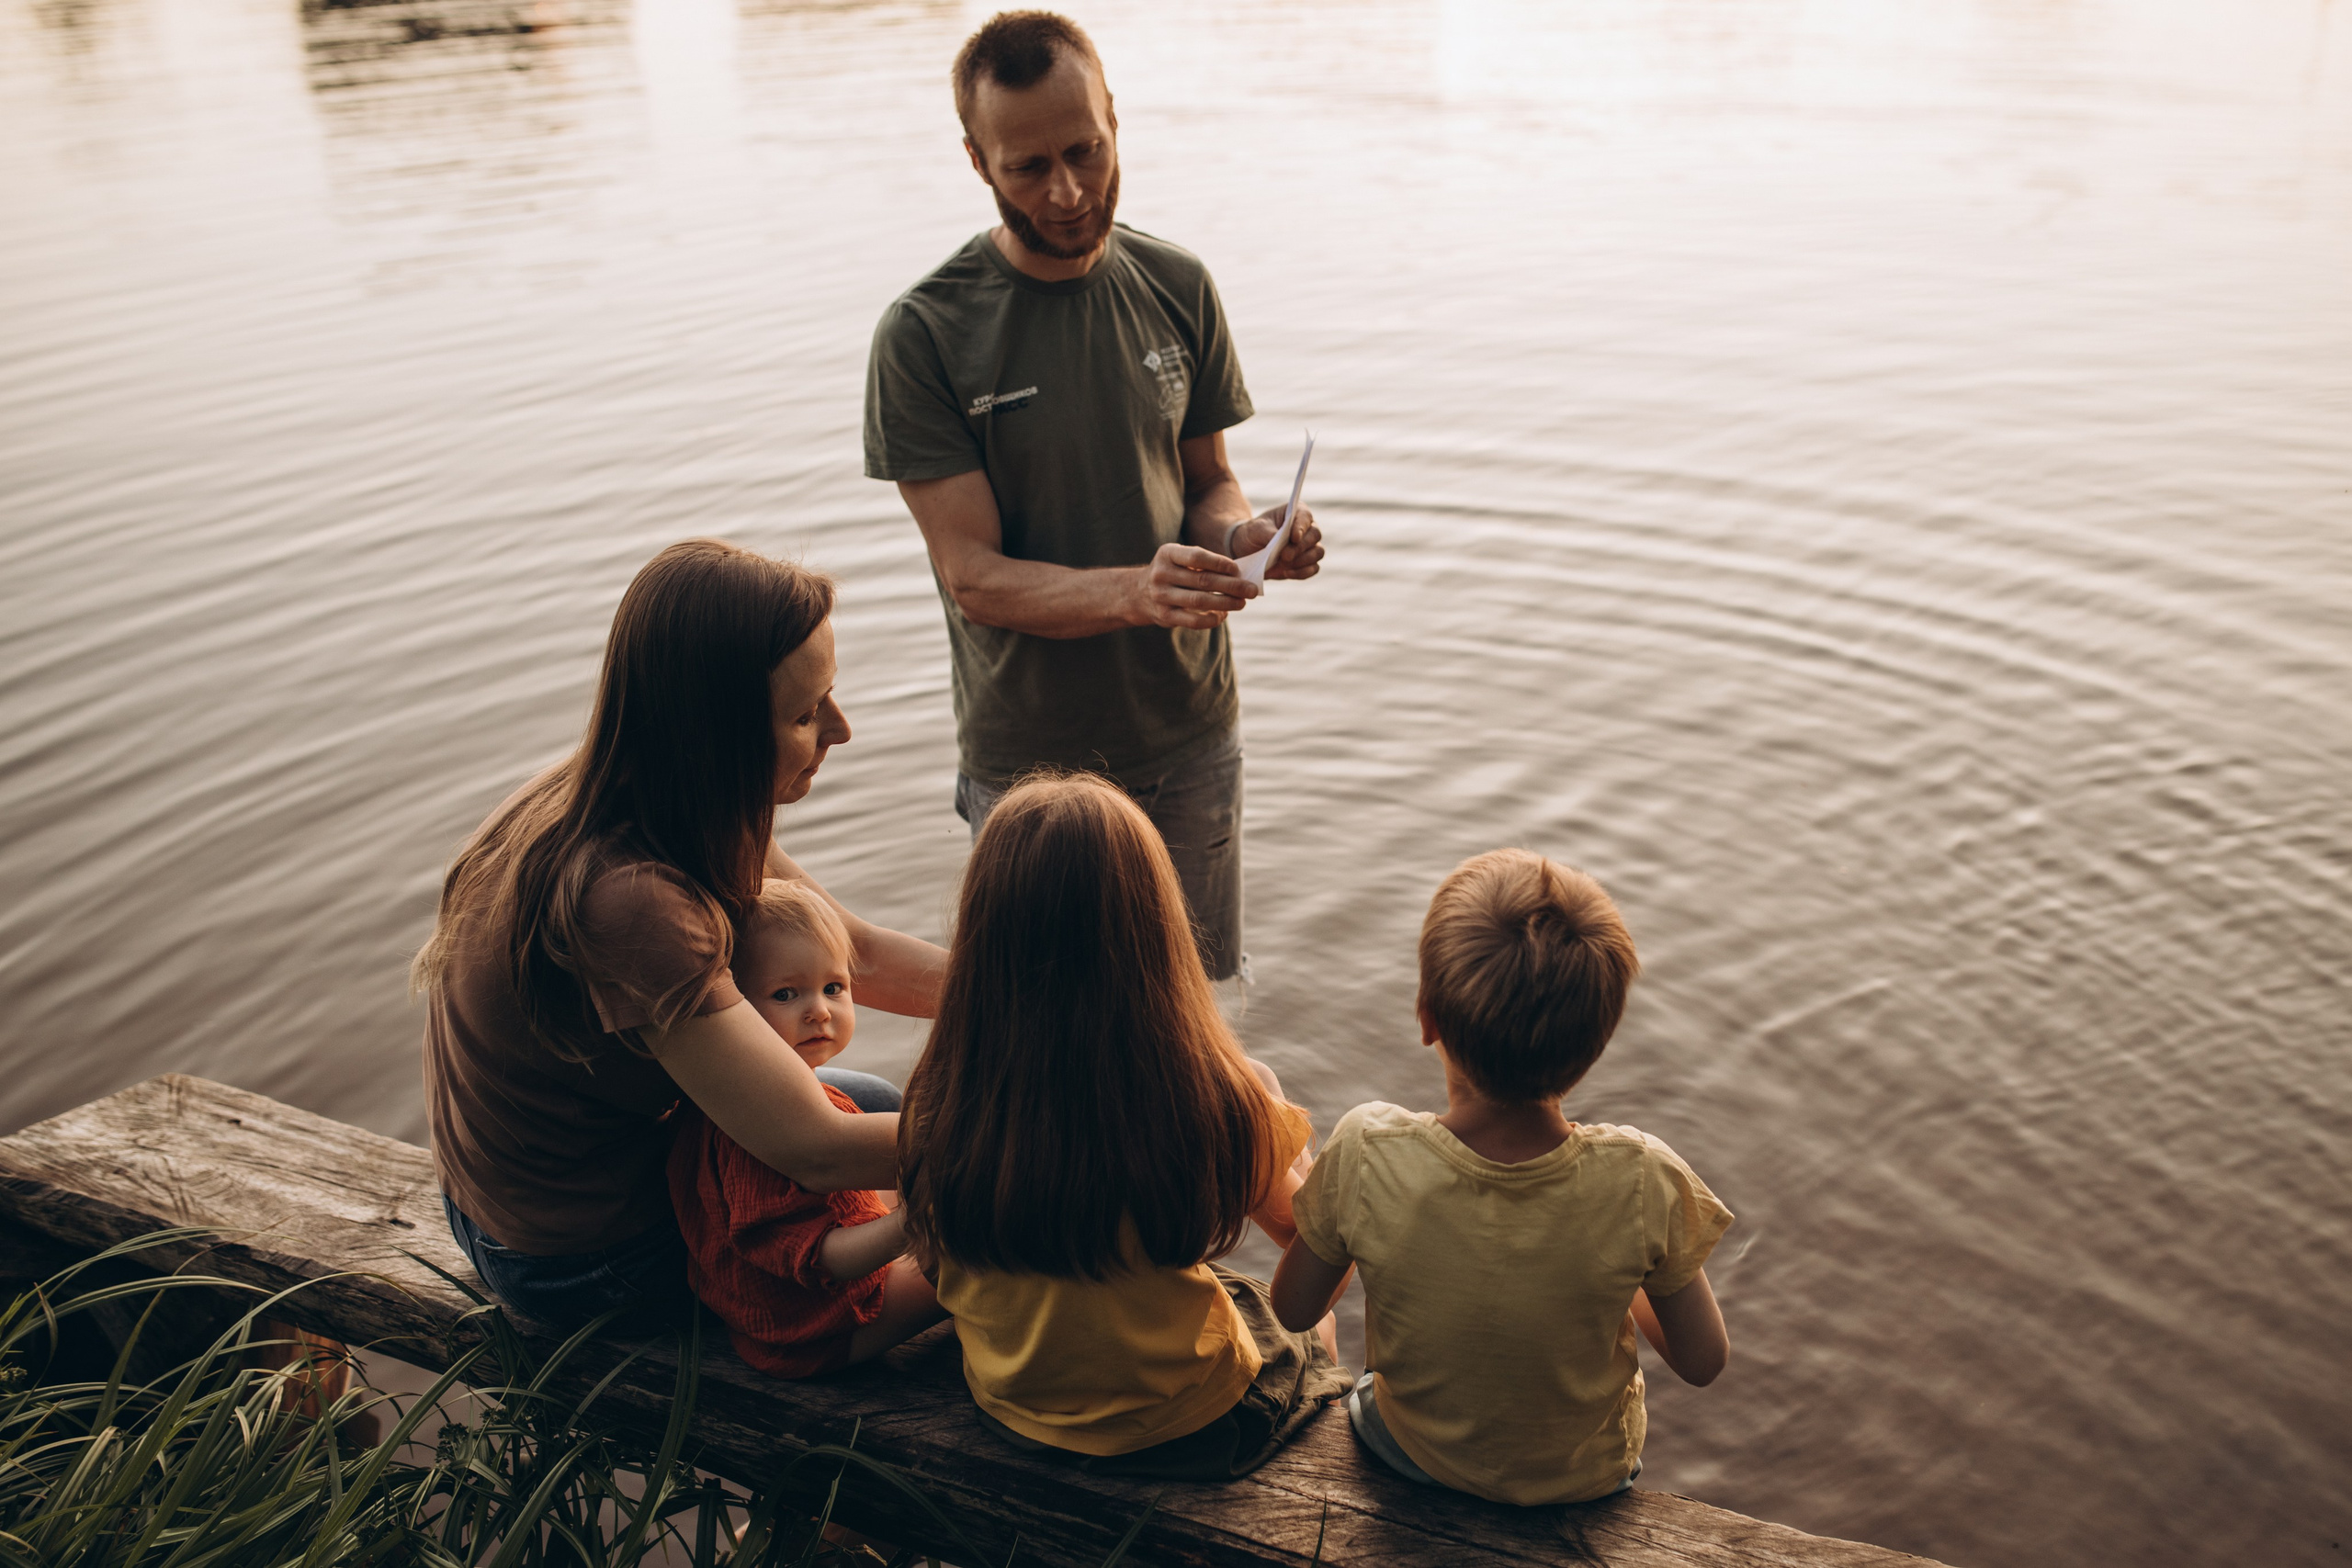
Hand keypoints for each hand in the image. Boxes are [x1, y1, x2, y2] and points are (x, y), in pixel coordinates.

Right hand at [1138, 541, 1258, 628]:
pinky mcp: (1165, 616)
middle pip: (1202, 581)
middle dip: (1231, 586)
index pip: (1196, 556)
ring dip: (1225, 603)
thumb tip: (1238, 575)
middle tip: (1251, 590)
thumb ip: (1203, 563)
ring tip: (1242, 603)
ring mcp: (1161, 596)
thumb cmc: (1172, 572)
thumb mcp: (1179, 559)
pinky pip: (1193, 621)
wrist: (1138, 593)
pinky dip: (1212, 619)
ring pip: (1199, 601)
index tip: (1237, 570)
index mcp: (1167, 554)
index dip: (1219, 563)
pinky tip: (1223, 615)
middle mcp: (1162, 574)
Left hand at [1223, 504, 1323, 581]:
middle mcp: (1307, 528)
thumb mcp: (1256, 529)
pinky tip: (1287, 573)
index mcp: (1297, 512)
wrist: (1249, 550)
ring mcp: (1310, 546)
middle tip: (1285, 556)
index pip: (1305, 517)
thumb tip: (1278, 541)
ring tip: (1284, 565)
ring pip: (1317, 553)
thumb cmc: (1255, 533)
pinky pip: (1313, 568)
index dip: (1301, 527)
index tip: (1294, 537)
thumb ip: (1268, 533)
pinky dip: (1302, 572)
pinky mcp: (1307, 563)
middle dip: (1300, 548)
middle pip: (1315, 536)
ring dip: (1302, 561)